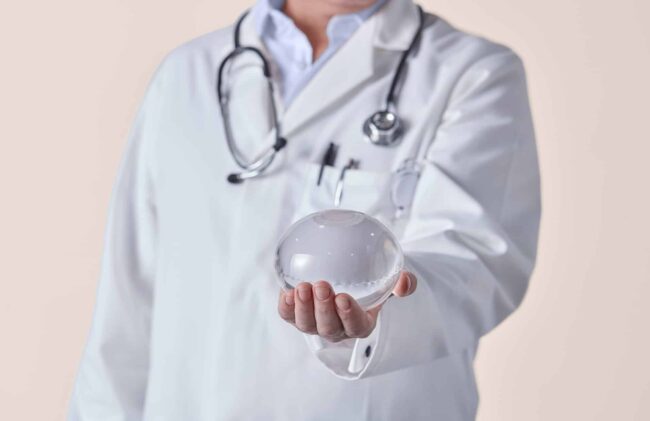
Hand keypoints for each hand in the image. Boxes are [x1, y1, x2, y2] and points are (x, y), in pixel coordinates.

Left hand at [277, 271, 416, 342]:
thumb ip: (402, 283)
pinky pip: (288, 316)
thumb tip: (405, 281)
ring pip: (306, 324)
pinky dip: (286, 307)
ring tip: (303, 287)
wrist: (344, 278)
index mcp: (360, 323)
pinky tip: (287, 293)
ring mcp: (314, 323)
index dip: (349, 316)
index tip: (344, 298)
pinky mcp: (295, 314)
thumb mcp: (388, 283)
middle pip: (328, 327)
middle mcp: (336, 328)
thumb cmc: (368, 284)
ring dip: (303, 307)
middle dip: (323, 308)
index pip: (356, 326)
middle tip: (322, 286)